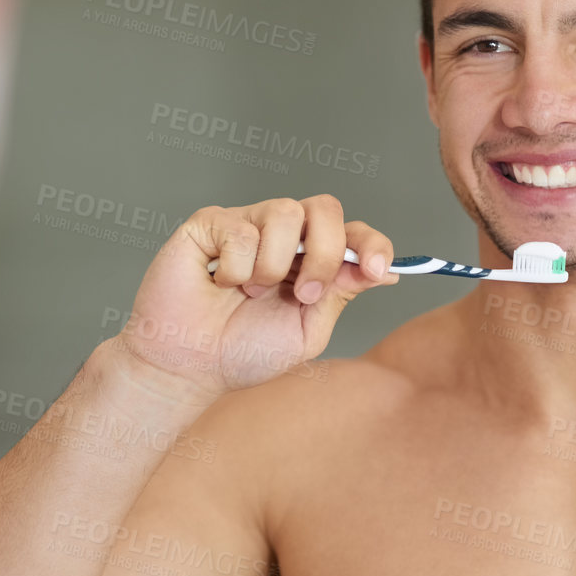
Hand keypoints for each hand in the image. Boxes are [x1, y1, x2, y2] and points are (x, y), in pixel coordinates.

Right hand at [109, 194, 397, 397]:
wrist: (191, 367)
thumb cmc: (242, 351)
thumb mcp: (307, 330)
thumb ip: (341, 294)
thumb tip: (385, 271)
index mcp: (311, 260)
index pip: (353, 233)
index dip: (372, 244)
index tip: (377, 270)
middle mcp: (282, 235)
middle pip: (325, 208)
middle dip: (325, 254)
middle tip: (303, 295)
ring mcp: (246, 224)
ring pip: (285, 212)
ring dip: (272, 266)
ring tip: (249, 293)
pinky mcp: (210, 222)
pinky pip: (241, 228)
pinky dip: (236, 268)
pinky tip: (219, 283)